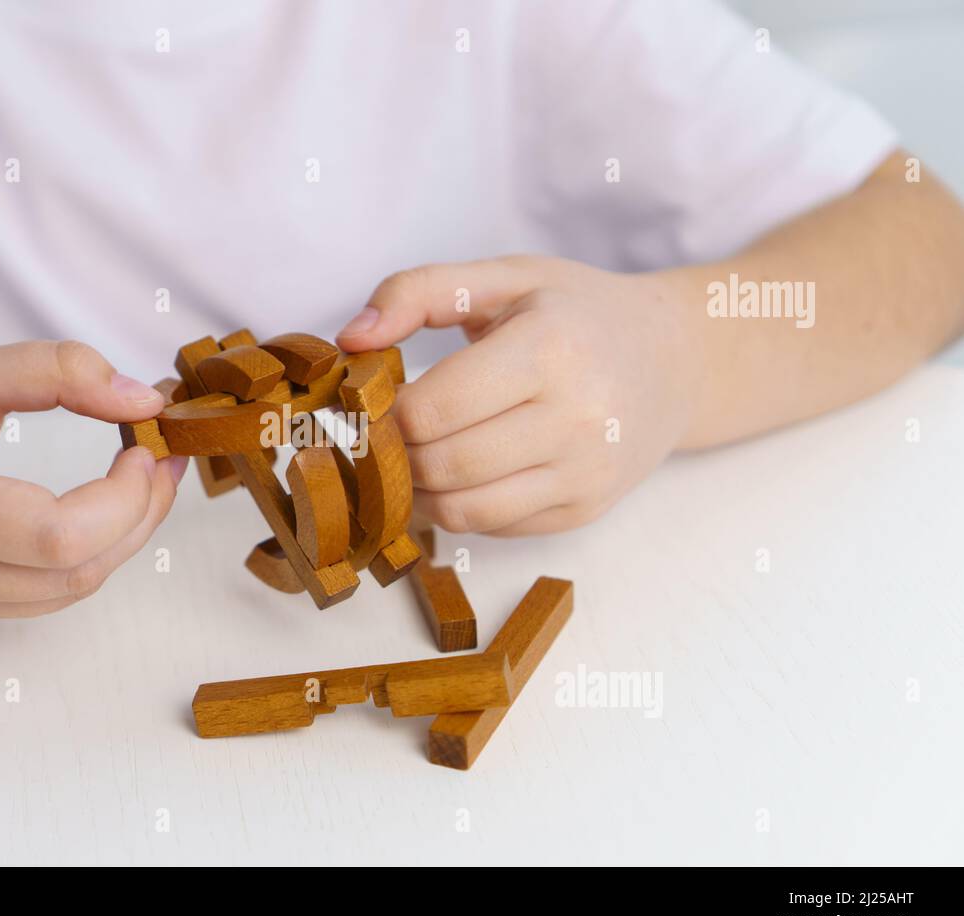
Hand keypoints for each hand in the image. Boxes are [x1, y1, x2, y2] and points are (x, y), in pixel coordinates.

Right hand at [0, 341, 185, 625]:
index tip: (144, 444)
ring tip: (140, 479)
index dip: (123, 497)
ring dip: (122, 538)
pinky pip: (40, 596)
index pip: (55, 535)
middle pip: (74, 573)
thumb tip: (143, 399)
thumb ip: (52, 372)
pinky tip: (95, 509)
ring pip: (67, 592)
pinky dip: (84, 554)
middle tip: (161, 458)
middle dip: (140, 516)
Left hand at [337, 256, 702, 534]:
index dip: (384, 412)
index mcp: (549, 349)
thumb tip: (351, 339)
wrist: (675, 360)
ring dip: (417, 491)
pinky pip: (492, 527)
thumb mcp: (503, 278)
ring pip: (461, 511)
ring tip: (411, 454)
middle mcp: (576, 418)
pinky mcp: (584, 510)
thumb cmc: (578, 313)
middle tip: (381, 432)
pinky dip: (459, 506)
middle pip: (440, 466)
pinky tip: (460, 470)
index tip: (374, 399)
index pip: (431, 410)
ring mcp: (584, 473)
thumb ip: (417, 292)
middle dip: (394, 455)